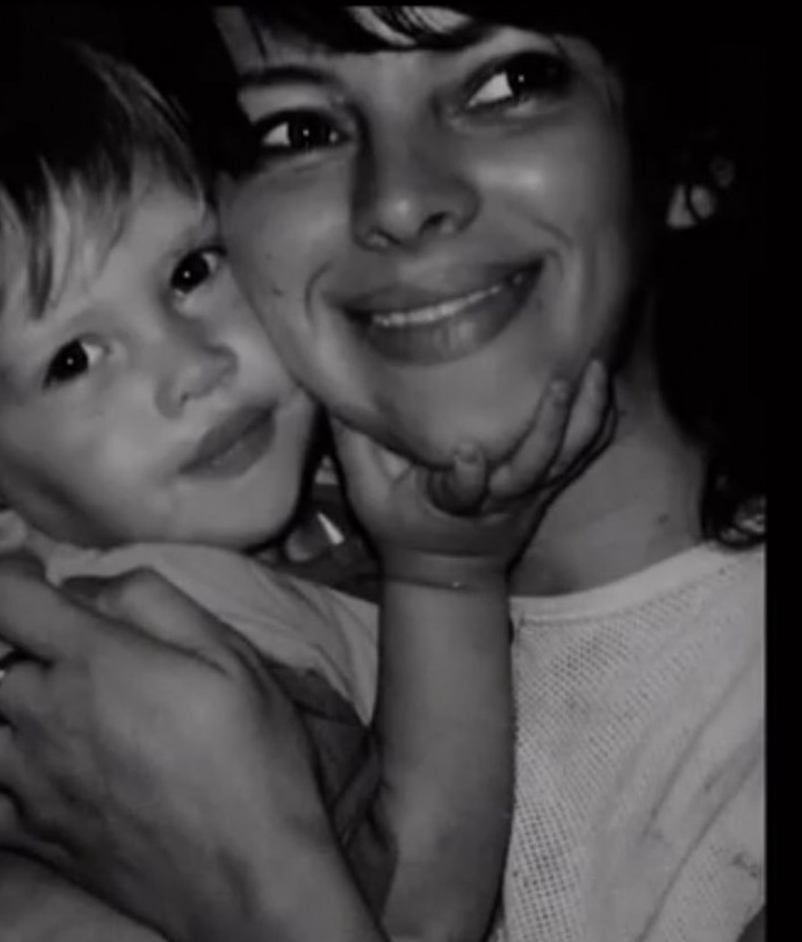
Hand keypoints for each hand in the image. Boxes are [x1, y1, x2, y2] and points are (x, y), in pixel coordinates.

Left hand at [0, 558, 329, 941]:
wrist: (251, 874)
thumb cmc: (252, 760)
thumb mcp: (231, 657)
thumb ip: (156, 601)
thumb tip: (94, 586)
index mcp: (96, 660)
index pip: (2, 594)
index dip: (9, 572)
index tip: (34, 578)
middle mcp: (46, 713)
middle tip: (12, 627)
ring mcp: (29, 778)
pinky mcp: (30, 833)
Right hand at [331, 360, 612, 586]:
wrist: (446, 570)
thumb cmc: (401, 523)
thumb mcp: (366, 492)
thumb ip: (354, 442)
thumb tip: (337, 385)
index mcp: (448, 505)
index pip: (461, 494)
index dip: (467, 477)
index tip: (468, 452)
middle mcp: (497, 500)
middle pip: (531, 471)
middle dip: (547, 431)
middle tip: (558, 384)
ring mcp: (527, 495)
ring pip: (564, 462)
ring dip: (582, 419)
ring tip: (595, 371)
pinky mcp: (546, 488)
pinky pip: (579, 457)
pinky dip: (595, 424)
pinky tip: (604, 385)